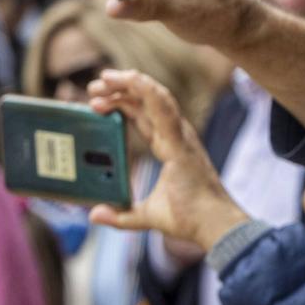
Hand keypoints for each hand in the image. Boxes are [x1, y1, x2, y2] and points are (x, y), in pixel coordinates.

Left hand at [87, 69, 250, 252]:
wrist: (211, 226)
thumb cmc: (190, 219)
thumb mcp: (146, 215)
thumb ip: (121, 215)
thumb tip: (95, 214)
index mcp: (170, 147)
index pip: (144, 116)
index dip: (122, 103)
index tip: (96, 102)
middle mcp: (177, 136)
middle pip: (146, 102)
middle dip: (119, 89)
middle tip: (92, 88)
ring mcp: (181, 136)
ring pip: (154, 98)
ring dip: (129, 84)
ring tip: (103, 79)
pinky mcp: (181, 142)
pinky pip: (164, 108)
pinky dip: (146, 90)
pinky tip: (130, 79)